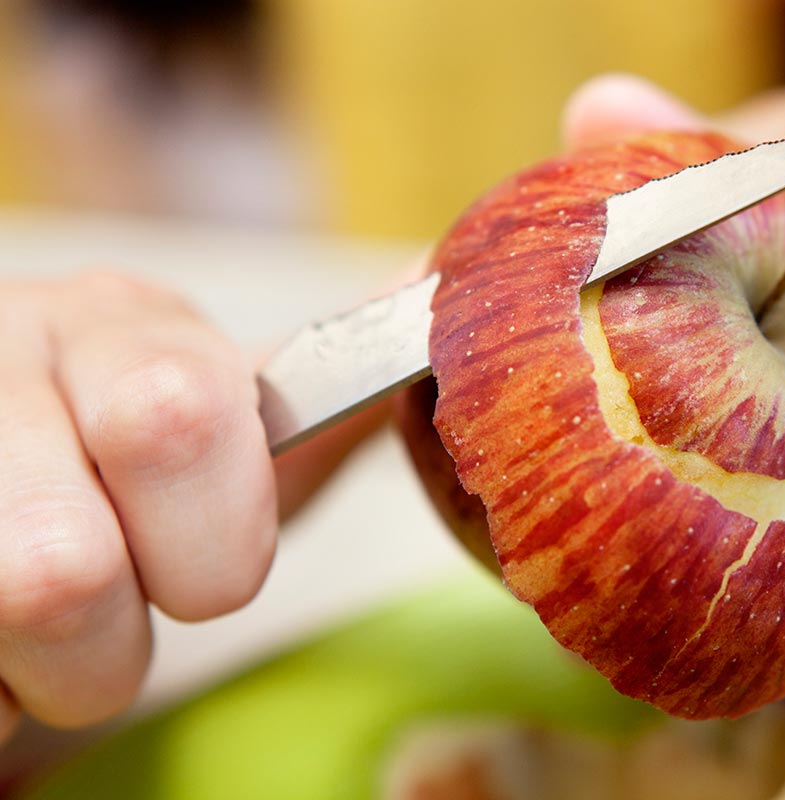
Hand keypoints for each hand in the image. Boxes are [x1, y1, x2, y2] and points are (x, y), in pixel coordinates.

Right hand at [0, 272, 385, 745]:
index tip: (208, 565)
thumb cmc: (139, 451)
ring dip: (34, 676)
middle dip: (107, 650)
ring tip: (37, 628)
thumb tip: (434, 281)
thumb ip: (333, 378)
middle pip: (60, 574)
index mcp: (121, 329)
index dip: (212, 541)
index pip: (179, 424)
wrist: (8, 442)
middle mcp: (4, 354)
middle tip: (111, 613)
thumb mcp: (235, 408)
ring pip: (1, 626)